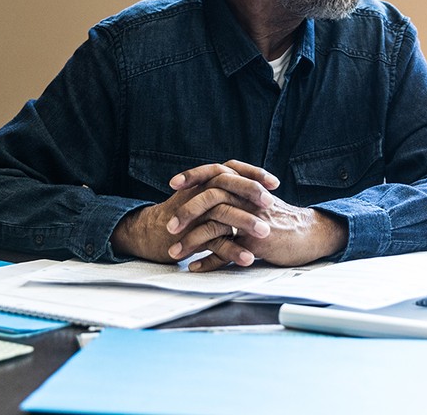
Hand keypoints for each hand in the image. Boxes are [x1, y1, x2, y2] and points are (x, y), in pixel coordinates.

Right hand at [110, 161, 277, 266]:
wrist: (151, 232)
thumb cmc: (183, 215)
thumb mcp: (202, 197)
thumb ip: (224, 191)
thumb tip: (254, 188)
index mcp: (205, 181)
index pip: (232, 169)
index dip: (254, 174)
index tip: (275, 183)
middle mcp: (199, 192)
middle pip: (228, 184)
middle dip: (251, 193)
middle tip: (271, 203)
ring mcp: (194, 213)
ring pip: (222, 213)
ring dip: (245, 223)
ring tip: (265, 234)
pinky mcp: (189, 235)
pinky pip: (213, 241)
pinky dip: (231, 250)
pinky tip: (247, 258)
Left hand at [169, 160, 347, 271]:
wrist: (309, 234)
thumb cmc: (279, 220)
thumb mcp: (257, 202)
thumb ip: (235, 196)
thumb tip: (208, 196)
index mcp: (246, 186)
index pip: (216, 172)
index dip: (193, 175)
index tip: (172, 184)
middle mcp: (248, 198)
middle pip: (210, 197)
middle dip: (185, 212)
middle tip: (169, 227)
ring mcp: (252, 219)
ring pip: (214, 226)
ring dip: (191, 241)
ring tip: (175, 253)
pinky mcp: (257, 241)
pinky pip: (227, 251)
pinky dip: (209, 261)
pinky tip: (196, 267)